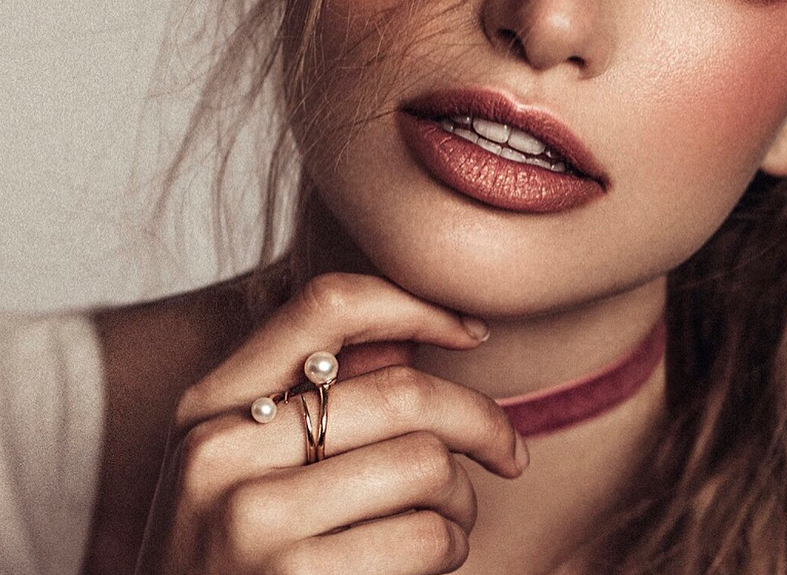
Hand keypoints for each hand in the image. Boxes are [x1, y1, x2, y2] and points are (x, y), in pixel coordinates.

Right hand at [135, 273, 527, 574]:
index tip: (469, 333)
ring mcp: (251, 520)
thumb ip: (320, 392)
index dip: (415, 304)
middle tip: (508, 450)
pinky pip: (426, 537)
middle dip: (480, 420)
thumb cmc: (235, 554)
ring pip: (427, 464)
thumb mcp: (248, 465)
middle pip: (402, 391)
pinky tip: (433, 556)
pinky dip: (450, 546)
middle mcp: (220, 450)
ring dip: (463, 497)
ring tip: (450, 517)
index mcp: (211, 404)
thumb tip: (413, 333)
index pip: (327, 304)